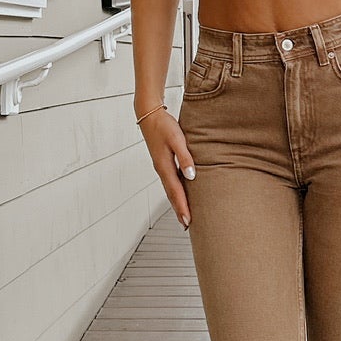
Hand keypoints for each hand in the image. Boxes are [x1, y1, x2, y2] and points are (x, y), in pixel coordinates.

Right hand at [137, 106, 194, 227]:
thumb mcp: (177, 139)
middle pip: (171, 195)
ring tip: (184, 214)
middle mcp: (161, 169)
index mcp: (164, 166)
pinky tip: (181, 193)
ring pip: (170, 189)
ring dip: (177, 202)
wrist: (149, 115)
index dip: (182, 207)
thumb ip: (185, 157)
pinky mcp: (162, 162)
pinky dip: (176, 191)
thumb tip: (191, 176)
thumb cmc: (163, 125)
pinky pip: (170, 181)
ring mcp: (161, 166)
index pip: (175, 192)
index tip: (188, 221)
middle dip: (179, 210)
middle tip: (187, 225)